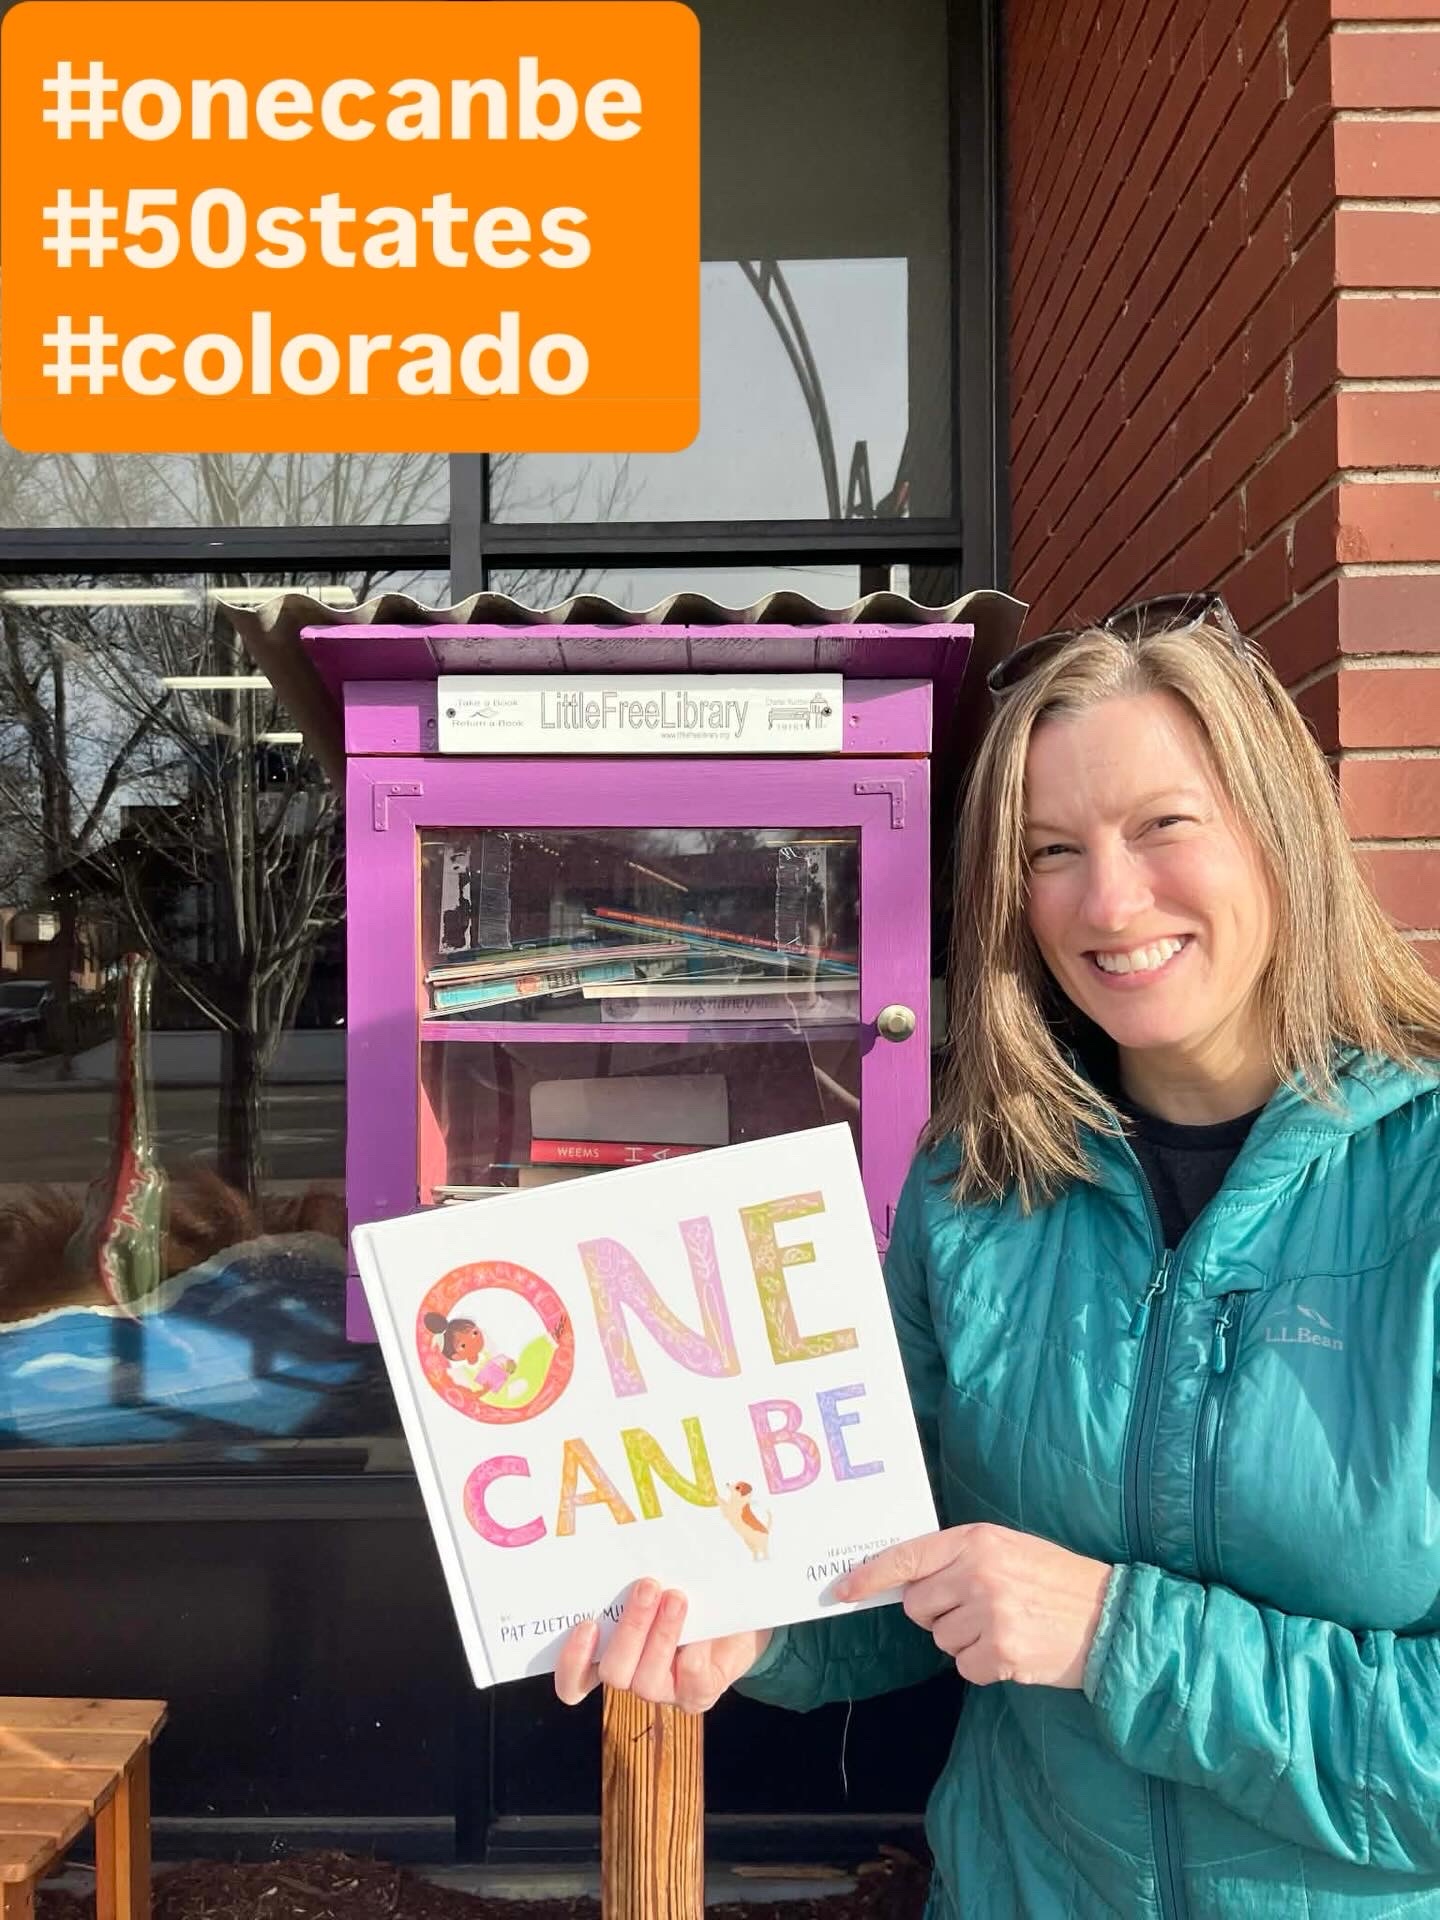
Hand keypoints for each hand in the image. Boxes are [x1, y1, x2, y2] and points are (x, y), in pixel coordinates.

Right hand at [553, 1578, 771, 1712]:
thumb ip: (639, 1572)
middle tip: (647, 1586)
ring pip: (646, 1681)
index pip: (575, 1679)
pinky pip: (689, 1679)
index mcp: (611, 1652)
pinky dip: (694, 1649)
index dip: (572, 1661)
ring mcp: (664, 1690)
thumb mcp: (663, 1579)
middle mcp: (631, 1676)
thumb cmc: (690, 1591)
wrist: (739, 1616)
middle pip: (612, 1672)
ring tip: (677, 1597)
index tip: (586, 1624)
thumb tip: (628, 1539)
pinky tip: (703, 1625)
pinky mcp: (697, 1695)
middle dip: (629, 1629)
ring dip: (660, 1636)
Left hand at [837, 1523, 1111, 1689]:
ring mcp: (989, 1614)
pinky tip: (1013, 1649)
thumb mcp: (1007, 1549)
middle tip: (976, 1608)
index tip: (841, 1590)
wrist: (1111, 1617)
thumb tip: (907, 1582)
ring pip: (941, 1639)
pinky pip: (964, 1667)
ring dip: (966, 1639)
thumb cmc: (1055, 1580)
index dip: (869, 1575)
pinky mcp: (1001, 1653)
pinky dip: (984, 1665)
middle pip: (918, 1605)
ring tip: (1005, 1626)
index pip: (907, 1556)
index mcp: (976, 1540)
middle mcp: (977, 1573)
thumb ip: (959, 1558)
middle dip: (937, 1612)